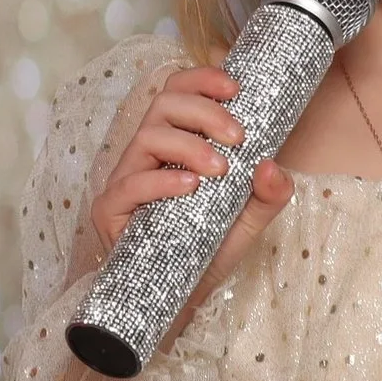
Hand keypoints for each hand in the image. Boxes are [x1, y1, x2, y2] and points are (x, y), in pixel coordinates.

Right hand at [87, 65, 293, 340]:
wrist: (182, 301)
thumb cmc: (209, 250)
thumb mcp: (250, 219)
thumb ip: (269, 193)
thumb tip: (271, 164)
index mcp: (175, 142)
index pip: (178, 91)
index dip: (202, 78)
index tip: (236, 87)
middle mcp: (147, 154)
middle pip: (164, 103)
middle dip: (204, 111)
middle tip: (238, 135)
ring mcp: (125, 180)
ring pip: (147, 136)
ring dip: (188, 144)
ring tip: (220, 168)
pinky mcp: (110, 211)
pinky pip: (129, 184)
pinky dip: (161, 180)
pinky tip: (190, 186)